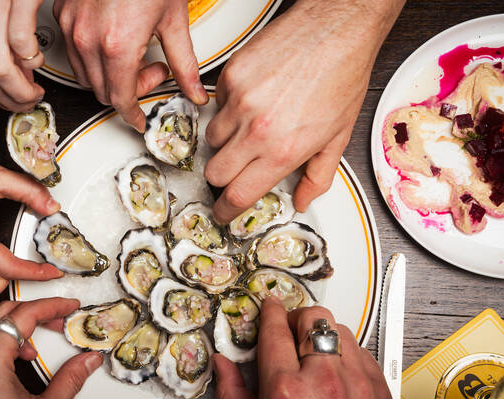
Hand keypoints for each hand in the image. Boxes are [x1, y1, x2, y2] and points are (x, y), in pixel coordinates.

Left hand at [0, 297, 102, 398]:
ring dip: (8, 325)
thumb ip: (70, 380)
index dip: (51, 306)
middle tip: (57, 322)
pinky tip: (10, 359)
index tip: (67, 307)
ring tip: (31, 344)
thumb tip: (89, 361)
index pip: (23, 315)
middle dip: (34, 312)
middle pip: (1, 312)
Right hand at [53, 0, 208, 130]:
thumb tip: (194, 90)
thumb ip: (184, 64)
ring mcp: (72, 25)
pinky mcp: (63, 13)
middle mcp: (89, 38)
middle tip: (151, 71)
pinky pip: (73, 52)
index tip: (140, 118)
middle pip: (103, 91)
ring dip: (110, 75)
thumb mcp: (174, 20)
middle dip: (128, 91)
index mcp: (118, 44)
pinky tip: (113, 42)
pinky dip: (92, 57)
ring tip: (133, 54)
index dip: (133, 115)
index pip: (120, 99)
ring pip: (86, 75)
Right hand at [205, 1, 396, 221]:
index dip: (226, 211)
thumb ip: (317, 176)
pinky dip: (229, 106)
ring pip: (212, 138)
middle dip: (223, 177)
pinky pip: (216, 103)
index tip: (223, 212)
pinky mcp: (231, 75)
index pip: (238, 195)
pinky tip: (254, 97)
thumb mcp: (337, 136)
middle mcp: (257, 129)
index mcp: (283, 151)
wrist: (337, 28)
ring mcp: (240, 101)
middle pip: (214, 172)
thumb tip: (304, 200)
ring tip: (253, 124)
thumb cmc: (342, 75)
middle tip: (238, 168)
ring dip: (226, 139)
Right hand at [213, 297, 392, 398]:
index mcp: (287, 391)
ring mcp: (358, 382)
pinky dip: (347, 354)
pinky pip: (363, 351)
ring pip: (341, 329)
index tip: (269, 306)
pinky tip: (335, 372)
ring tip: (313, 354)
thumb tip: (222, 366)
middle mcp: (325, 381)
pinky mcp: (380, 388)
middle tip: (290, 331)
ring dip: (324, 335)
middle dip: (298, 319)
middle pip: (313, 318)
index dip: (270, 312)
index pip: (275, 330)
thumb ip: (233, 394)